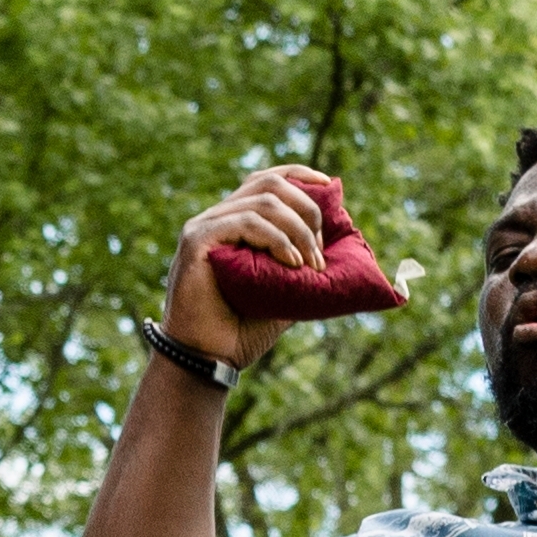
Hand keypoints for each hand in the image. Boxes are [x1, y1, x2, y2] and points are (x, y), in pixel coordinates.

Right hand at [164, 162, 339, 359]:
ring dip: (298, 230)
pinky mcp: (196, 241)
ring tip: (311, 264)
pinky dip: (277, 239)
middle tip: (320, 252)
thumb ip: (300, 267)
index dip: (300, 175)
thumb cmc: (241, 331)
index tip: (329, 186)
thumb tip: (339, 253)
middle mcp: (216, 218)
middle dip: (307, 210)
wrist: (207, 361)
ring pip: (263, 201)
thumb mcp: (282, 293)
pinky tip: (292, 263)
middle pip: (269, 184)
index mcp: (233, 223)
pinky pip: (246, 223)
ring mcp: (203, 227)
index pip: (266, 181)